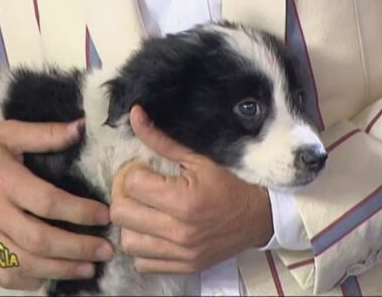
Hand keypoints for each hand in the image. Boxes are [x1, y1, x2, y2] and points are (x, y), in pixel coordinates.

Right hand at [0, 120, 113, 290]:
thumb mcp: (5, 133)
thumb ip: (45, 133)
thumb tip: (81, 127)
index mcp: (4, 181)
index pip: (47, 202)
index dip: (79, 212)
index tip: (105, 217)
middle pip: (39, 240)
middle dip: (77, 249)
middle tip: (105, 252)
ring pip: (22, 263)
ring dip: (59, 270)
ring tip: (88, 270)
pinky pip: (0, 274)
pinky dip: (26, 281)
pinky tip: (49, 279)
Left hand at [110, 105, 272, 273]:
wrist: (260, 217)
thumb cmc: (230, 183)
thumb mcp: (198, 159)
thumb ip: (162, 140)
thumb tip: (134, 115)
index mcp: (184, 200)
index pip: (131, 184)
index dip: (132, 172)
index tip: (144, 170)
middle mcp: (180, 231)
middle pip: (121, 214)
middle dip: (124, 195)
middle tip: (138, 188)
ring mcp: (181, 253)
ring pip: (127, 242)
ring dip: (130, 224)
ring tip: (144, 211)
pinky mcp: (184, 267)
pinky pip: (142, 263)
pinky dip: (142, 248)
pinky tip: (152, 233)